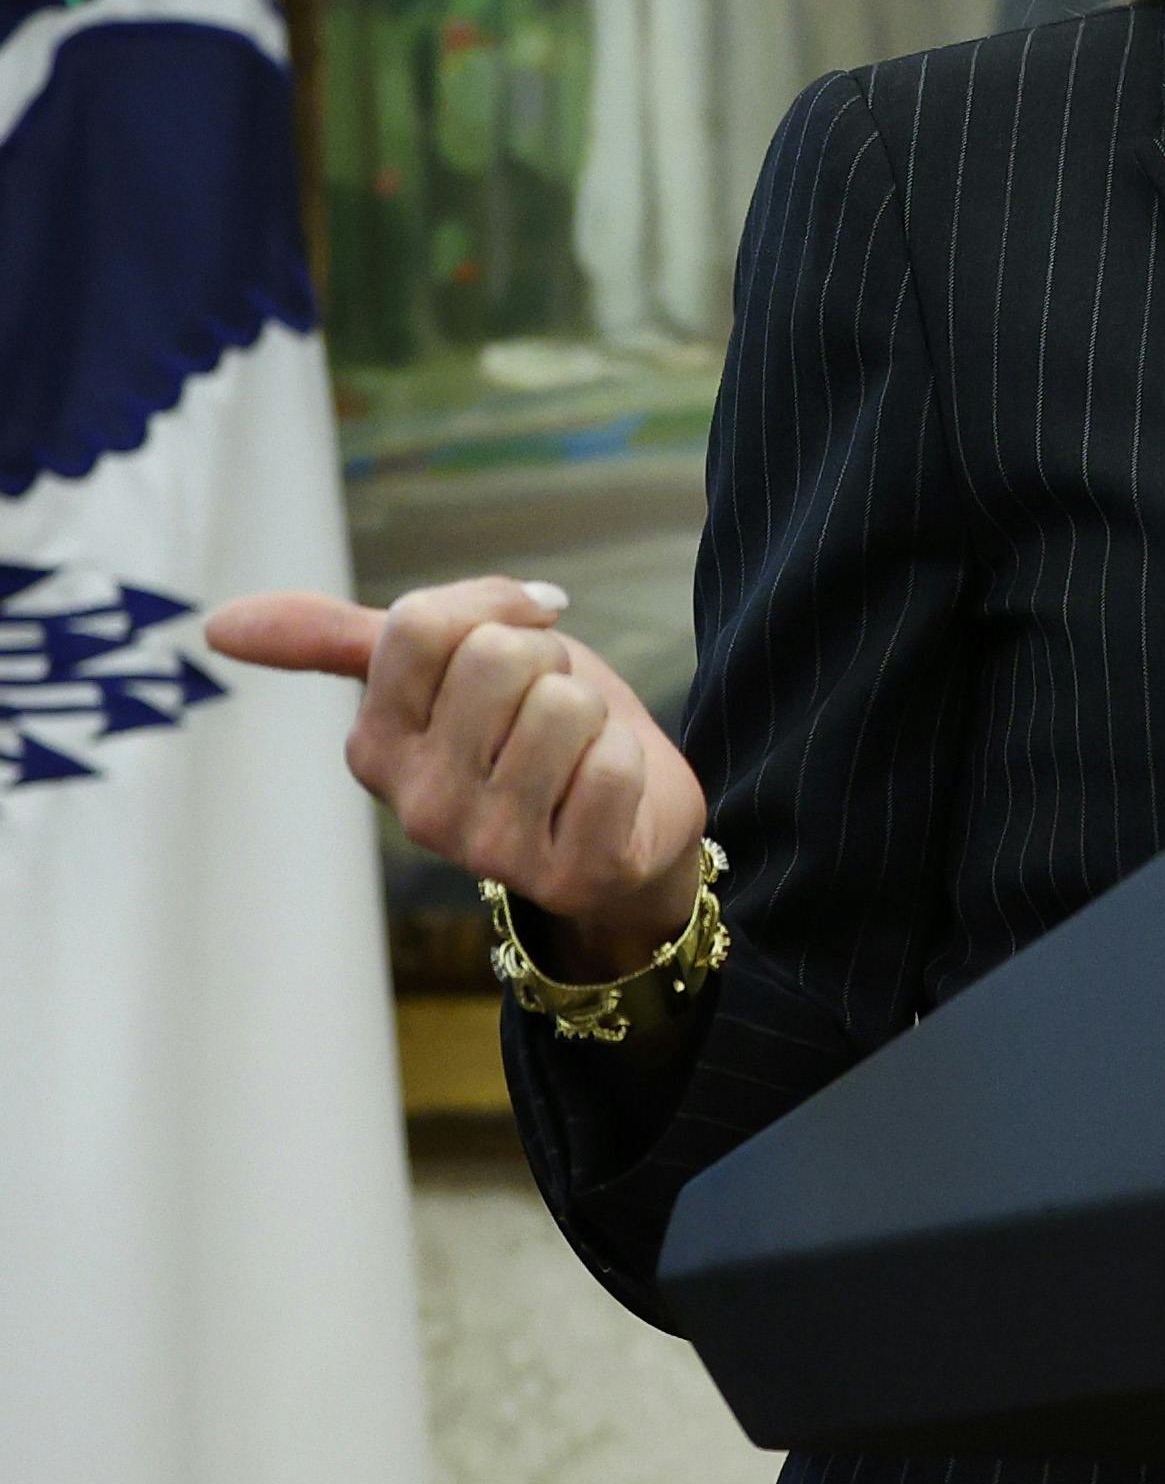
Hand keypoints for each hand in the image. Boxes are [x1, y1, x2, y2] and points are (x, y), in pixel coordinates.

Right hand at [210, 578, 709, 977]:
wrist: (631, 819)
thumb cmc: (533, 728)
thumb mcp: (445, 666)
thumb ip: (337, 638)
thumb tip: (214, 625)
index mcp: (374, 745)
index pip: (424, 621)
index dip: (496, 607)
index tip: (522, 632)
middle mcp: (415, 804)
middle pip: (499, 656)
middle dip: (549, 664)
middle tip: (550, 708)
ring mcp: (485, 849)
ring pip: (562, 705)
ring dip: (592, 714)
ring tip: (576, 753)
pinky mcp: (564, 876)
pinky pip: (610, 766)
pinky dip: (627, 760)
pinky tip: (606, 792)